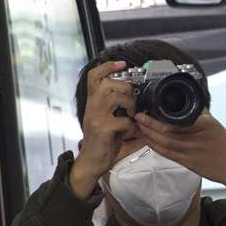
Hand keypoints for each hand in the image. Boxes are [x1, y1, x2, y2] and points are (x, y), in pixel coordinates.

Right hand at [68, 61, 138, 198]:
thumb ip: (115, 107)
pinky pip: (123, 121)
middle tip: (130, 105)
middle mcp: (92, 106)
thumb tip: (133, 97)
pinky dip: (132, 127)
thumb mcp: (106, 119)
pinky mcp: (103, 130)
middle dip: (125, 90)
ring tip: (131, 116)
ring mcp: (96, 117)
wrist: (92, 161)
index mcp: (93, 102)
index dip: (107, 67)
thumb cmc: (102, 140)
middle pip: (108, 83)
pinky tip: (131, 132)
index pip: (94, 76)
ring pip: (115, 97)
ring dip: (129, 105)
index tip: (121, 63)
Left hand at [135, 111, 225, 200]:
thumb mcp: (215, 124)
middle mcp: (194, 138)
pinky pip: (166, 153)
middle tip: (138, 116)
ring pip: (163, 142)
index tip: (149, 108)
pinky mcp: (187, 163)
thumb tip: (189, 104)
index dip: (159, 115)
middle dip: (149, 123)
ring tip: (140, 126)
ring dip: (148, 134)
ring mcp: (189, 151)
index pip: (176, 118)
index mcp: (202, 125)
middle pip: (165, 130)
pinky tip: (148, 140)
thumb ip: (200, 115)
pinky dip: (155, 147)